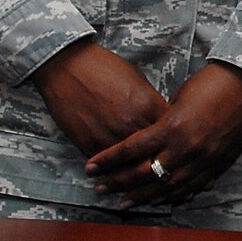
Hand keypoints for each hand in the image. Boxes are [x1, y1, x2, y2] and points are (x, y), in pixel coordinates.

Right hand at [32, 39, 168, 158]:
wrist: (67, 67)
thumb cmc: (103, 68)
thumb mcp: (138, 79)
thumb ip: (151, 103)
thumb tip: (160, 118)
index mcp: (149, 106)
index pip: (172, 131)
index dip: (174, 137)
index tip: (174, 140)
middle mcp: (133, 124)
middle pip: (156, 152)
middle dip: (159, 156)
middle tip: (160, 160)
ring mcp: (111, 137)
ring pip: (132, 165)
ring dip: (136, 168)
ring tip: (140, 173)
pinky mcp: (90, 145)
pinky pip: (108, 166)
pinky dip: (114, 167)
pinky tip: (117, 168)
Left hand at [87, 61, 241, 205]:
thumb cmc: (212, 83)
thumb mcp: (178, 99)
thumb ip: (162, 122)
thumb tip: (148, 139)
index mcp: (172, 127)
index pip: (131, 150)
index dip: (108, 160)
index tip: (91, 167)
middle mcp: (185, 148)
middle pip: (143, 173)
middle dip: (118, 182)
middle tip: (100, 188)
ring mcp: (203, 160)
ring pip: (166, 187)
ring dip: (142, 196)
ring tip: (123, 202)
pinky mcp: (218, 165)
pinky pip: (191, 187)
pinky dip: (174, 195)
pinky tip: (161, 200)